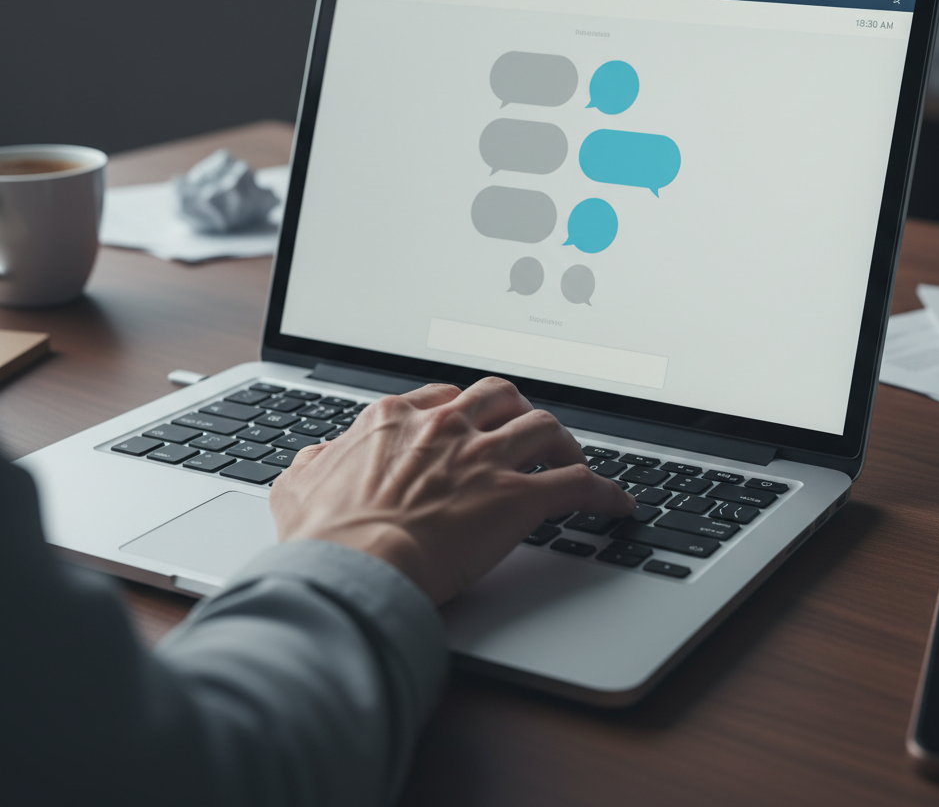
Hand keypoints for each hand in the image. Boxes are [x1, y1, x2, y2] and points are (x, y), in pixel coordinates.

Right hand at [269, 377, 633, 604]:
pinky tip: (616, 504)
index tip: (473, 423)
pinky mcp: (517, 497)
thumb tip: (314, 459)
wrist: (354, 569)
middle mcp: (446, 427)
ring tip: (572, 457)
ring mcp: (484, 458)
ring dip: (564, 441)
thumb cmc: (325, 536)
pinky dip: (603, 491)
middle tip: (527, 430)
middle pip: (501, 396)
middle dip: (518, 409)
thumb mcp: (297, 487)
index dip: (466, 409)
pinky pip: (577, 483)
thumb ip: (311, 465)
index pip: (445, 394)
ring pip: (544, 427)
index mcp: (397, 419)